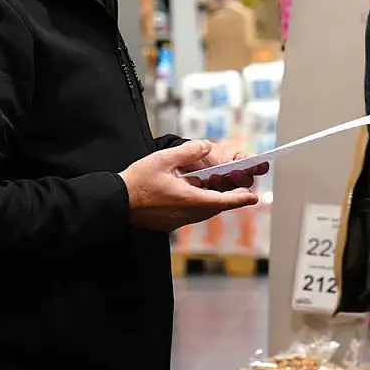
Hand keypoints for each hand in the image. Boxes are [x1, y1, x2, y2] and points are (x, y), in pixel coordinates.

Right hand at [120, 140, 259, 232]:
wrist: (115, 201)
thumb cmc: (137, 181)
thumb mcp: (164, 158)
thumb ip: (188, 152)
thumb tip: (205, 146)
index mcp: (189, 199)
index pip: (222, 201)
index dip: (240, 199)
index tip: (254, 198)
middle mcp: (186, 213)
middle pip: (213, 207)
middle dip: (226, 198)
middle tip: (237, 190)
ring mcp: (176, 221)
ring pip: (201, 212)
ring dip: (210, 201)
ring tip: (212, 187)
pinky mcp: (167, 224)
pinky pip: (188, 215)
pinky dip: (195, 204)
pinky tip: (187, 193)